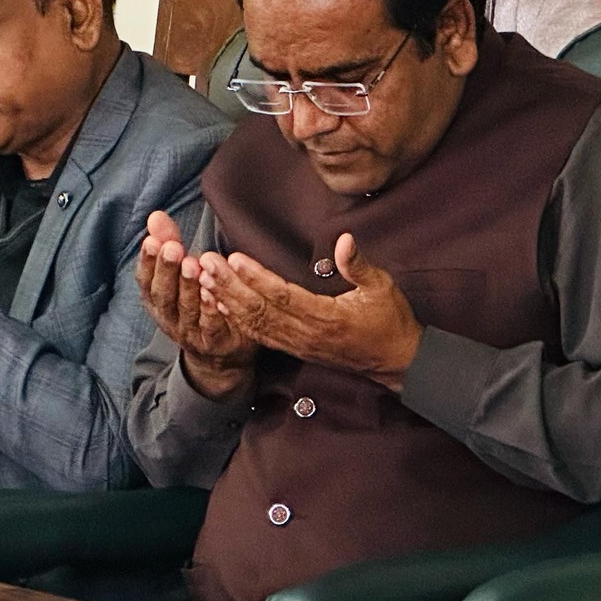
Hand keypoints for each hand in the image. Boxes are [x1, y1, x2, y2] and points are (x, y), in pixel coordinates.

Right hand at [136, 210, 258, 399]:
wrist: (220, 350)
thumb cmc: (198, 301)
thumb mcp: (181, 272)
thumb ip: (169, 244)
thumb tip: (156, 215)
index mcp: (157, 299)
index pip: (146, 281)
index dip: (147, 262)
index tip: (152, 240)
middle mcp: (168, 317)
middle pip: (163, 294)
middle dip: (167, 270)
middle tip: (173, 248)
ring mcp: (189, 333)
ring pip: (186, 309)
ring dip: (188, 287)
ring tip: (194, 264)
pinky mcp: (213, 342)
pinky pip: (210, 327)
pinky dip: (211, 311)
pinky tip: (215, 295)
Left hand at [199, 233, 422, 391]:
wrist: (396, 360)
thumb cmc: (390, 321)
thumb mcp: (382, 287)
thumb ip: (358, 265)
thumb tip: (343, 240)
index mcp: (327, 317)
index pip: (282, 295)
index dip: (255, 277)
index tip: (234, 258)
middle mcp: (307, 334)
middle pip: (259, 310)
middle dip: (229, 286)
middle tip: (206, 263)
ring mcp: (299, 345)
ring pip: (254, 324)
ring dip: (227, 302)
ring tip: (204, 279)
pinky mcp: (296, 350)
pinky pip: (260, 336)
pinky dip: (237, 320)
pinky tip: (220, 305)